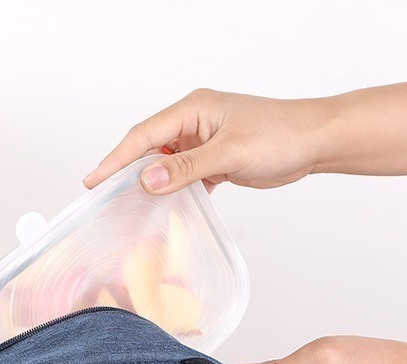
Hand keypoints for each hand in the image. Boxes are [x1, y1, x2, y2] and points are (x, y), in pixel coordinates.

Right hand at [82, 70, 406, 194]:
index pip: (143, 136)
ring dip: (151, 185)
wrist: (314, 142)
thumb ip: (186, 168)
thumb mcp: (228, 153)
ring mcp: (203, 142)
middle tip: (103, 199)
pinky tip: (166, 209)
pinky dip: (174, 192)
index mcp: (192, 110)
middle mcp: (193, 123)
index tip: (92, 181)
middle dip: (126, 173)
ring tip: (129, 208)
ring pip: (165, 165)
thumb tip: (147, 178)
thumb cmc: (279, 135)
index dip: (115, 160)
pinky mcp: (214, 160)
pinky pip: (184, 177)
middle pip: (149, 149)